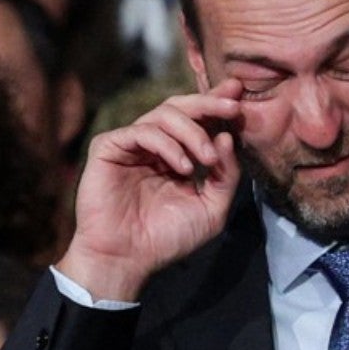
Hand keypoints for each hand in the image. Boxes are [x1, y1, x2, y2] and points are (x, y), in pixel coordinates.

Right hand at [57, 79, 245, 301]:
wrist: (129, 258)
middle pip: (181, 107)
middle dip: (210, 103)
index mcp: (178, 156)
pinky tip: (183, 168)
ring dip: (194, 132)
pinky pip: (142, 131)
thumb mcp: (211, 208)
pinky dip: (168, 145)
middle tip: (234, 107)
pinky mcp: (109, 148)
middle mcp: (154, 145)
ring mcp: (131, 144)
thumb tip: (227, 136)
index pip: (198, 120)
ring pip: (164, 114)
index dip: (217, 103)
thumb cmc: (168, 237)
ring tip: (208, 158)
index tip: (239, 92)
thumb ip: (225, 175)